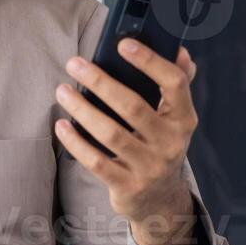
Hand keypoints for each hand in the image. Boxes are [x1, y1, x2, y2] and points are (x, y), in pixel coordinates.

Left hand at [54, 41, 201, 244]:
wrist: (161, 200)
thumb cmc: (160, 146)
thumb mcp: (175, 119)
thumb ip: (178, 84)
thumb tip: (181, 50)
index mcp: (183, 119)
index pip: (174, 83)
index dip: (150, 61)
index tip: (123, 44)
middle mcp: (170, 143)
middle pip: (133, 106)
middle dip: (100, 82)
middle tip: (75, 64)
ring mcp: (149, 167)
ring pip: (110, 133)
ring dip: (82, 110)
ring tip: (62, 91)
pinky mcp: (127, 186)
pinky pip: (96, 162)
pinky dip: (76, 143)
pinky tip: (62, 125)